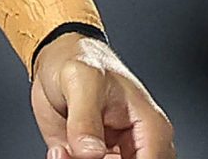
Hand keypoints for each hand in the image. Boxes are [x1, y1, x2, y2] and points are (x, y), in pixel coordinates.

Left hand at [31, 35, 173, 158]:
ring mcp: (116, 155)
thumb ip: (86, 118)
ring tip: (63, 149)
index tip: (98, 156)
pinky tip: (59, 149)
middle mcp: (138, 145)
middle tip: (73, 152)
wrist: (56, 59)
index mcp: (150, 127)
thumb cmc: (80, 59)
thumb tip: (91, 153)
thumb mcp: (81, 80)